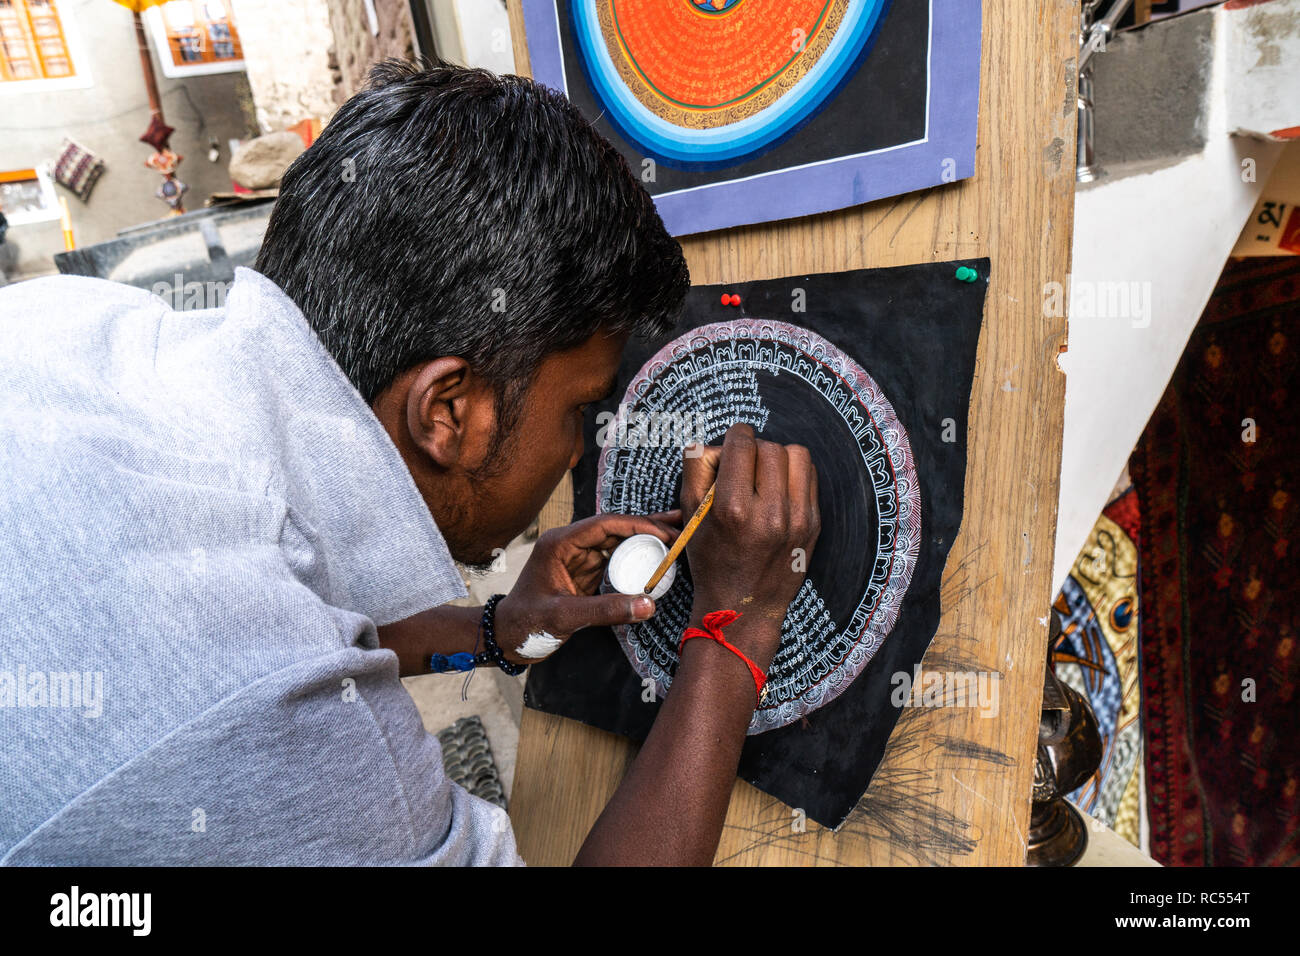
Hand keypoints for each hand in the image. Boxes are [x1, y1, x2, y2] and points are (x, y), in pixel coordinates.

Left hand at [494, 512, 680, 662]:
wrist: (507, 638)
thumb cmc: (526, 623)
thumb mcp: (565, 616)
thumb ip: (606, 610)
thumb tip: (648, 604)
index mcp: (560, 543)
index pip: (605, 524)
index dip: (637, 525)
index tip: (665, 533)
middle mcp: (570, 545)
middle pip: (615, 529)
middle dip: (648, 527)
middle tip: (681, 526)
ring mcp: (578, 559)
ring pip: (618, 543)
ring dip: (646, 540)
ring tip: (677, 537)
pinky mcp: (585, 574)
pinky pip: (615, 560)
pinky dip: (637, 558)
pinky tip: (658, 559)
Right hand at [679, 423, 820, 667]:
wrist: (744, 607)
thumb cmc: (712, 561)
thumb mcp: (691, 516)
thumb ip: (697, 470)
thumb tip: (718, 443)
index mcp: (733, 509)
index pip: (742, 444)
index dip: (735, 436)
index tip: (733, 442)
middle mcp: (769, 513)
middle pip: (769, 447)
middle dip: (754, 450)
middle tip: (744, 466)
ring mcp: (797, 519)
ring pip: (796, 455)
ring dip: (778, 457)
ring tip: (764, 474)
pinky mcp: (813, 524)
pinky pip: (810, 476)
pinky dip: (794, 474)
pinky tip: (779, 488)